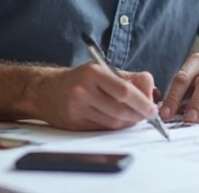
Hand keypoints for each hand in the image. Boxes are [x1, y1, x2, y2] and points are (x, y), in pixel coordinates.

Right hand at [35, 62, 157, 130]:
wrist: (45, 90)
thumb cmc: (81, 78)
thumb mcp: (103, 70)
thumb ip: (129, 79)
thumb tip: (152, 95)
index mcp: (94, 72)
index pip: (125, 91)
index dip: (143, 102)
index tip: (153, 109)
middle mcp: (83, 90)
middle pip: (121, 109)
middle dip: (138, 115)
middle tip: (147, 115)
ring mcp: (77, 108)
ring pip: (113, 122)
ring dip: (128, 123)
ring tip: (134, 117)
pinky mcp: (74, 123)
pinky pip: (102, 129)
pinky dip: (115, 127)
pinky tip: (118, 122)